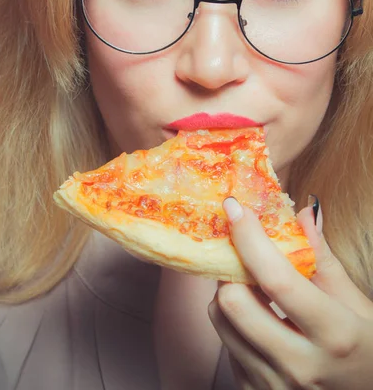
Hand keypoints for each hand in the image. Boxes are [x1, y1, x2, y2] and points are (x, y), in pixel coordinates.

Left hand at [208, 198, 372, 388]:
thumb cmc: (368, 353)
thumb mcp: (360, 308)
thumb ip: (325, 261)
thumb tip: (303, 213)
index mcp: (334, 336)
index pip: (277, 280)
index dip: (250, 238)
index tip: (235, 207)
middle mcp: (299, 366)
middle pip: (232, 302)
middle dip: (233, 268)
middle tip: (246, 255)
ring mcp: (274, 387)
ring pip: (221, 321)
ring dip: (230, 293)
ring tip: (254, 287)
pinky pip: (226, 345)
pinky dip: (235, 323)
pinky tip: (260, 319)